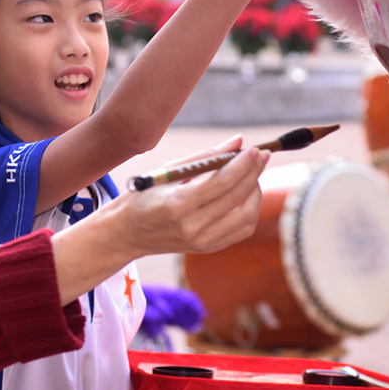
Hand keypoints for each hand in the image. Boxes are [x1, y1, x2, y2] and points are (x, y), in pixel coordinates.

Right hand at [48, 139, 267, 302]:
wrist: (126, 234)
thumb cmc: (144, 196)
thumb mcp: (168, 171)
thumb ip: (205, 157)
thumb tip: (238, 141)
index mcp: (177, 204)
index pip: (222, 183)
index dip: (243, 164)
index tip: (254, 149)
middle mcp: (192, 227)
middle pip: (237, 197)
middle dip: (253, 173)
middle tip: (261, 155)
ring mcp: (202, 241)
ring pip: (246, 216)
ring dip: (255, 191)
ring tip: (252, 174)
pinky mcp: (208, 248)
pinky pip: (241, 229)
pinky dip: (250, 209)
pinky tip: (246, 193)